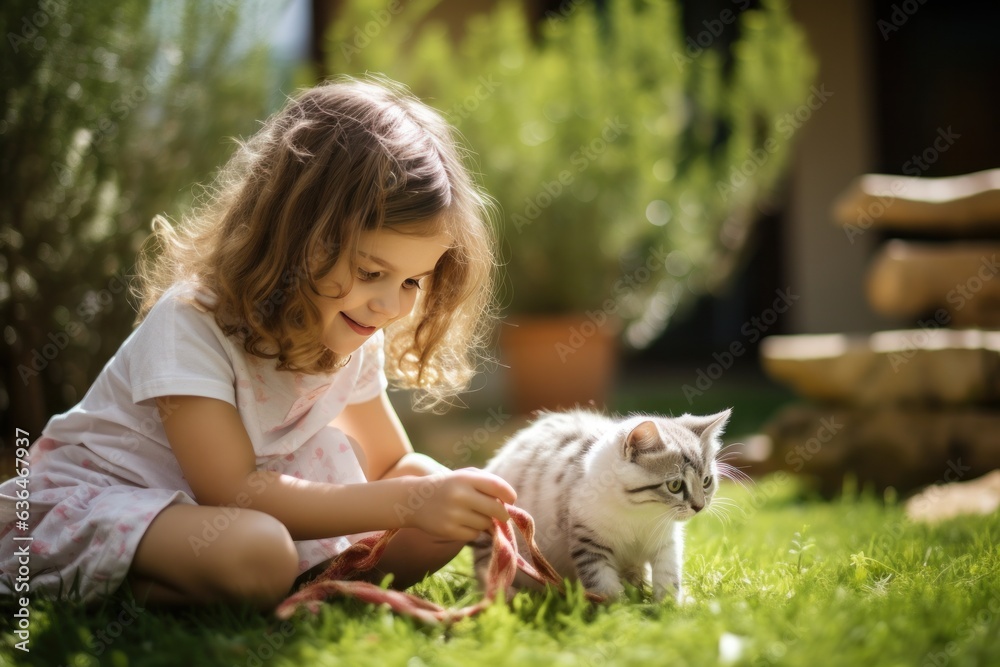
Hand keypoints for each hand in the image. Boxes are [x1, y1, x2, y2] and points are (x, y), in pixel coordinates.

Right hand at [402, 469, 516, 541]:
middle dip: (503, 514)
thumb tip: (509, 505)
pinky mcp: (448, 531)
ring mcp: (453, 514)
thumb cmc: (448, 486)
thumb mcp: (464, 476)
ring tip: (473, 515)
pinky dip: (473, 531)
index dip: (509, 495)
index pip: (497, 486)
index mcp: (465, 478)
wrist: (415, 500)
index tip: (511, 500)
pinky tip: (462, 523)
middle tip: (500, 515)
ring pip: (486, 524)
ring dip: (485, 523)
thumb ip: (487, 484)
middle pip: (496, 510)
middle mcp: (459, 495)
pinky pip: (473, 535)